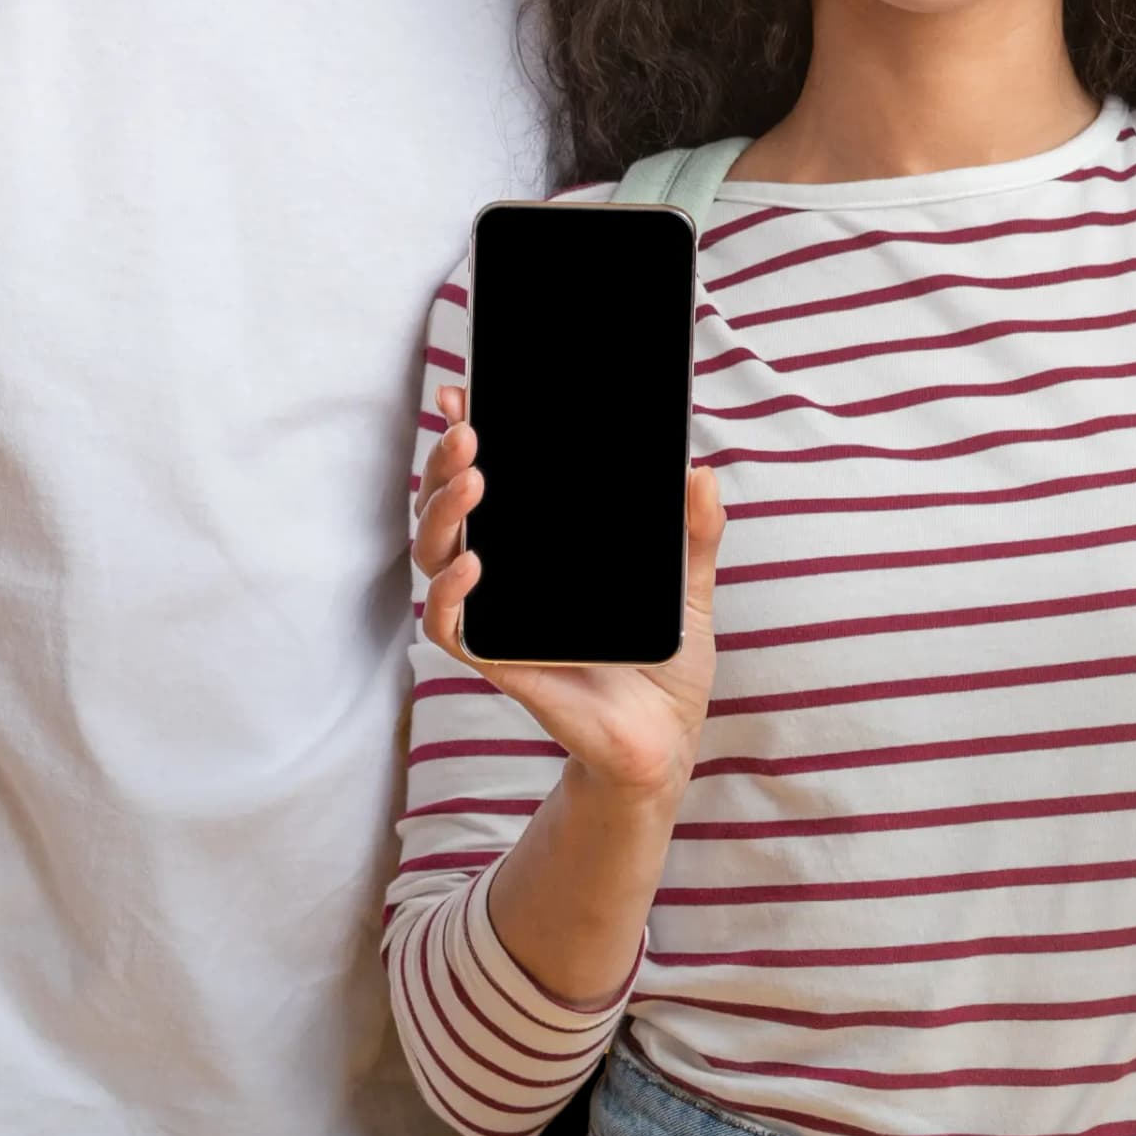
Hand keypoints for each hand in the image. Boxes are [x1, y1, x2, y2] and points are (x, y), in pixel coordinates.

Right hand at [414, 385, 725, 803]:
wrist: (665, 742)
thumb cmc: (666, 665)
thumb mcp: (688, 587)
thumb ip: (695, 532)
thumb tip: (700, 471)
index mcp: (538, 546)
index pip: (487, 481)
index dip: (462, 436)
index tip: (462, 393)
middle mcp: (506, 574)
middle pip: (448, 507)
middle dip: (444, 463)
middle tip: (468, 430)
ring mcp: (497, 615)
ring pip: (435, 555)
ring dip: (443, 513)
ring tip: (473, 479)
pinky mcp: (498, 660)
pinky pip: (451, 625)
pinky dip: (452, 592)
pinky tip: (473, 565)